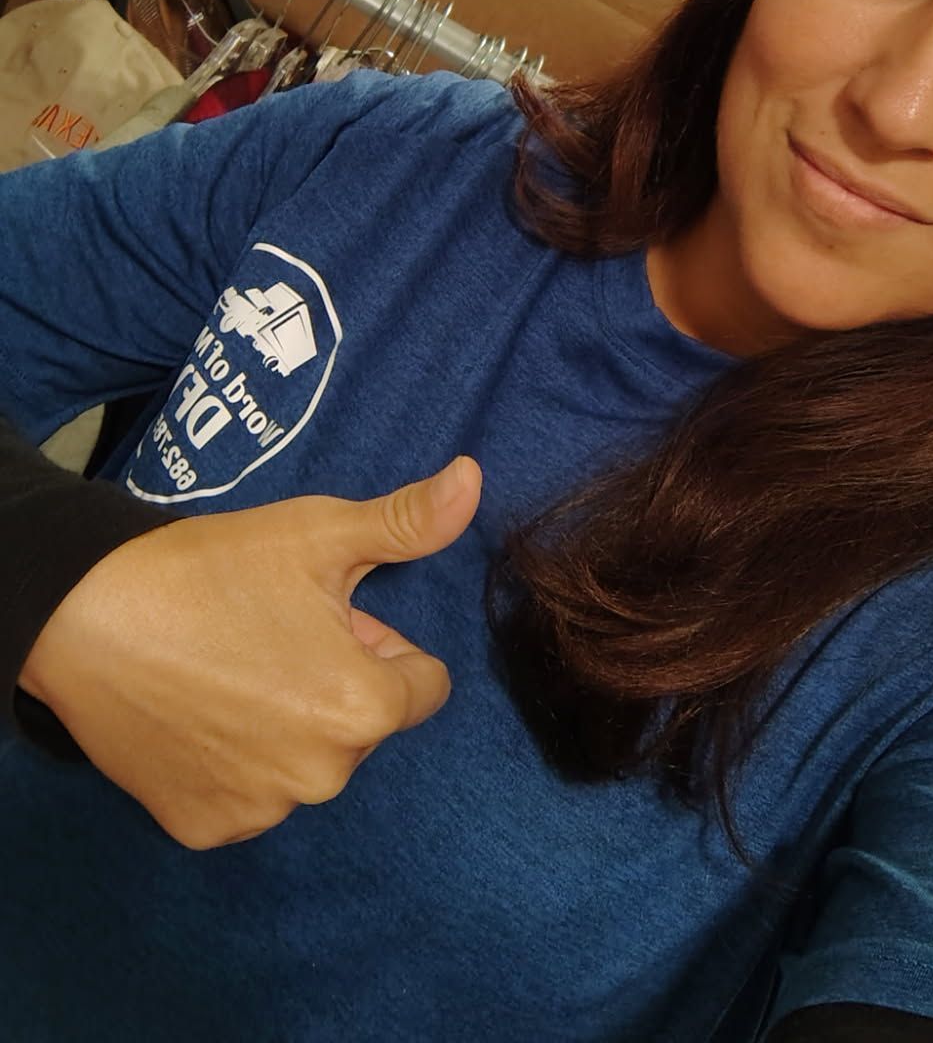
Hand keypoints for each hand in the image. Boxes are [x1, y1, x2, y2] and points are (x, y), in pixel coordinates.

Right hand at [17, 457, 480, 848]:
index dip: (379, 643)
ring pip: (308, 761)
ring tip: (231, 670)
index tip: (324, 618)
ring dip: (289, 725)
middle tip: (271, 637)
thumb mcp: (320, 534)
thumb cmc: (211, 570)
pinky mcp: (205, 828)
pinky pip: (251, 794)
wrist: (83, 616)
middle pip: (364, 725)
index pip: (423, 684)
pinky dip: (236, 761)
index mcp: (364, 708)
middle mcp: (324, 776)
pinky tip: (200, 714)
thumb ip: (409, 522)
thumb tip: (474, 479)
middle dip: (336, 683)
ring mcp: (261, 810)